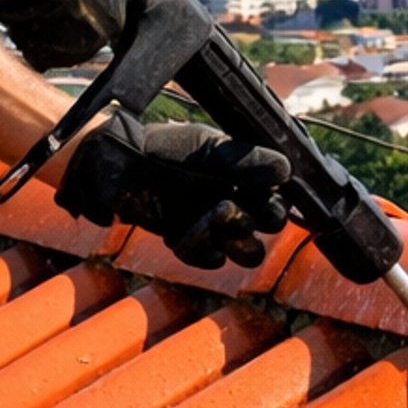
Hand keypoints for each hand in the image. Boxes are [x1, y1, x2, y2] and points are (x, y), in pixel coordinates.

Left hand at [60, 114, 291, 267]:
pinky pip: (211, 260)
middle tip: (230, 205)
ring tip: (213, 216)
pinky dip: (200, 248)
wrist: (121, 167)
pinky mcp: (192, 245)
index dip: (277, 203)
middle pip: (270, 228)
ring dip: (235, 239)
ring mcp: (216, 228)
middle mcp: (239, 203)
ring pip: (248, 253)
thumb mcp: (207, 148)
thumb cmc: (166, 150)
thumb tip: (286, 169)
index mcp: (248, 178)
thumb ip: (245, 160)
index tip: (264, 195)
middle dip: (258, 220)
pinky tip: (181, 232)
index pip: (280, 200)